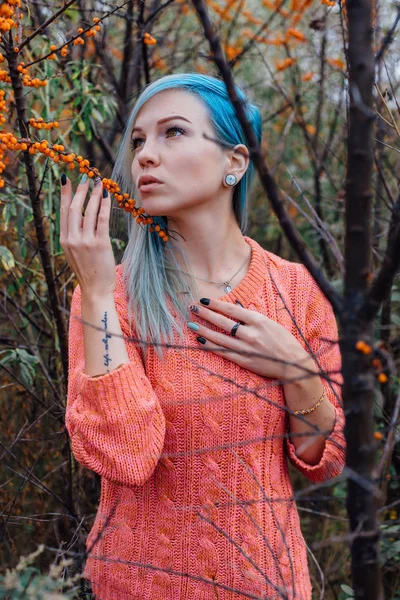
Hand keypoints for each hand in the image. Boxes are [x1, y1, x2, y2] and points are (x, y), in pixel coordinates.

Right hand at [59, 175, 115, 297]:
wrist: (96, 289)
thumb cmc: (88, 270)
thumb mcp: (75, 252)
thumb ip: (75, 235)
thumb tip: (80, 215)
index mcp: (64, 240)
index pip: (63, 211)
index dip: (65, 193)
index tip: (67, 179)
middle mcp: (72, 239)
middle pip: (74, 208)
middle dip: (81, 190)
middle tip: (87, 178)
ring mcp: (85, 241)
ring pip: (89, 211)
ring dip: (94, 194)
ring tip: (100, 183)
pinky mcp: (100, 244)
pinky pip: (102, 219)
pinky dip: (104, 205)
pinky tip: (107, 196)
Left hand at [188, 298, 312, 380]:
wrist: (293, 364)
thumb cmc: (283, 341)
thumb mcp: (269, 323)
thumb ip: (251, 317)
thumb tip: (234, 307)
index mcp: (258, 320)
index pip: (232, 309)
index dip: (216, 304)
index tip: (204, 300)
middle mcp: (251, 333)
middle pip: (222, 322)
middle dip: (205, 313)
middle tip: (192, 307)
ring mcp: (246, 348)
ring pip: (219, 337)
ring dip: (203, 329)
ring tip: (191, 323)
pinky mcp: (243, 360)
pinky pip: (223, 352)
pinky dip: (210, 346)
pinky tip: (199, 340)